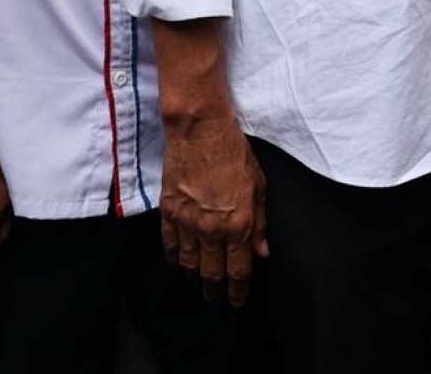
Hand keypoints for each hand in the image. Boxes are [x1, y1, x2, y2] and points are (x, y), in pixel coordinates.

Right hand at [158, 114, 267, 306]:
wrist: (201, 130)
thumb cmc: (235, 153)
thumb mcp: (259, 187)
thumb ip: (260, 224)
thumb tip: (262, 252)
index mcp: (239, 225)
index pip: (238, 271)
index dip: (238, 291)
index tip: (237, 301)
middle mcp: (212, 230)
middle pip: (212, 273)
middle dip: (215, 290)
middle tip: (216, 297)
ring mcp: (187, 222)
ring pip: (189, 264)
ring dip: (194, 278)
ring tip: (197, 285)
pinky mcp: (169, 211)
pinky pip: (169, 245)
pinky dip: (174, 259)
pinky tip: (178, 264)